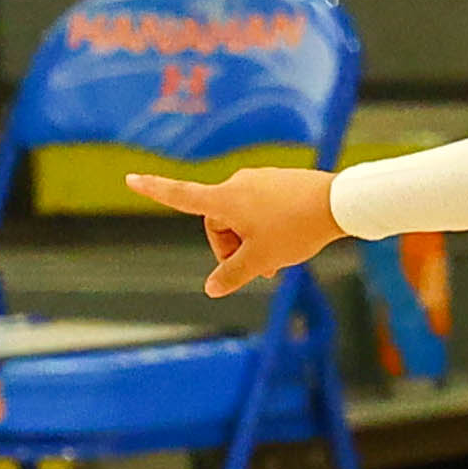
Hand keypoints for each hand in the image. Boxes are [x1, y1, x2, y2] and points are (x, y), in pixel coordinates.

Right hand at [125, 165, 345, 296]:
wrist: (337, 203)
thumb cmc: (296, 230)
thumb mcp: (262, 259)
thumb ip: (233, 275)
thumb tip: (211, 289)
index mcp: (224, 198)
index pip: (181, 195)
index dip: (154, 190)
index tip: (131, 179)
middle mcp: (236, 183)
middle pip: (219, 221)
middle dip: (232, 249)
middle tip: (261, 273)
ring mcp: (257, 180)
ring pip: (242, 218)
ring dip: (252, 242)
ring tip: (277, 262)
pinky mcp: (277, 181)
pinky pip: (261, 208)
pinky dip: (266, 228)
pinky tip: (289, 241)